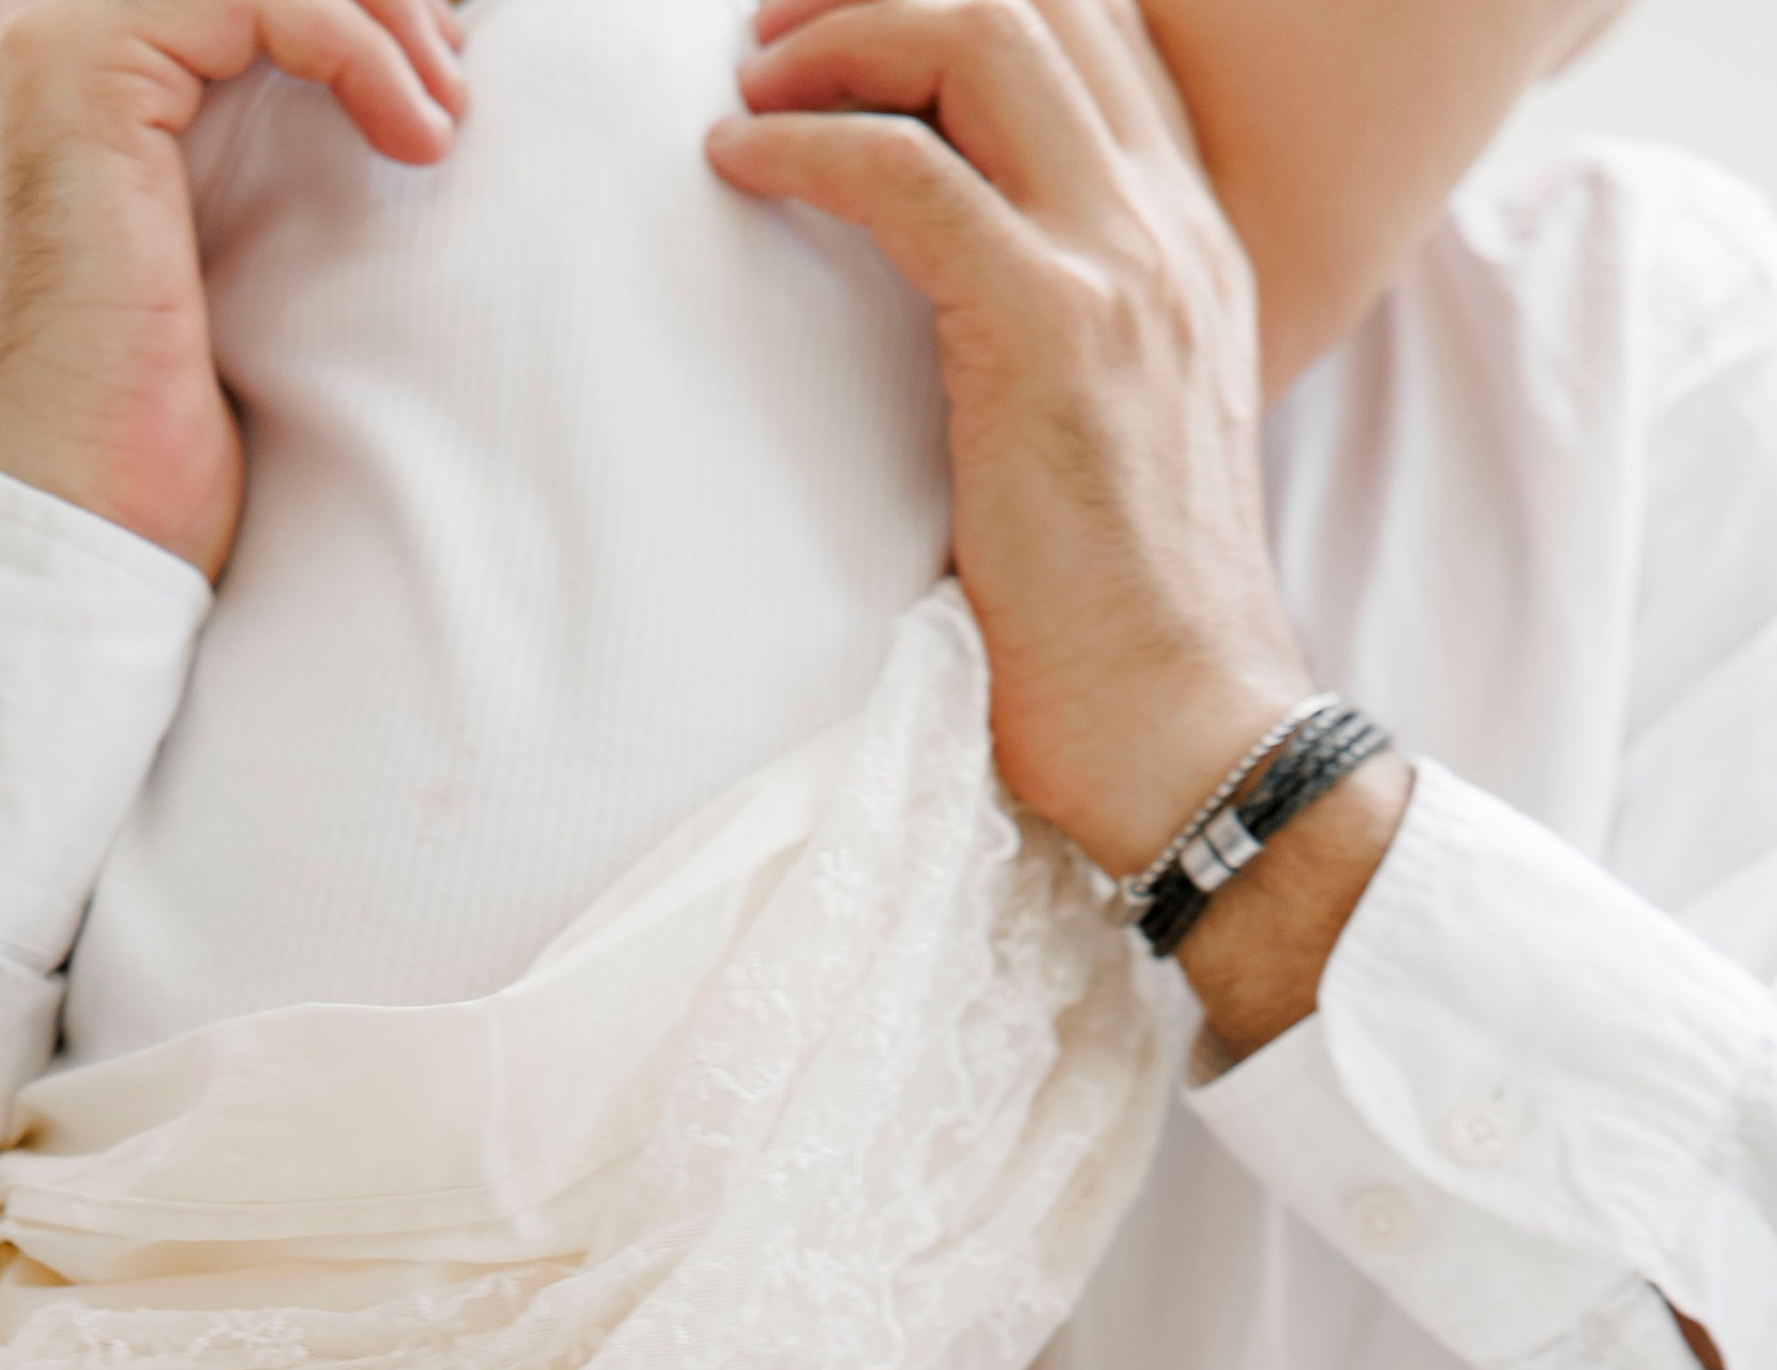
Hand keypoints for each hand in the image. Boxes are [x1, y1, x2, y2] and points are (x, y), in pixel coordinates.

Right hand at [0, 0, 467, 577]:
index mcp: (65, 70)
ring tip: (441, 116)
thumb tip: (375, 70)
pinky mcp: (75, 70)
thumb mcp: (224, 244)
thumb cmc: (157, 428)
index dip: (345, 5)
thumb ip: (252, 134)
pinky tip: (413, 137)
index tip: (431, 79)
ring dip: (379, 15)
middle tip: (449, 87)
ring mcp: (39, 41)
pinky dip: (357, 50)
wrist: (84, 520)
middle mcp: (32, 33)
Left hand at [707, 0, 1310, 882]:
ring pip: (980, 39)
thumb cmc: (1126, 632)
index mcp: (1193, 247)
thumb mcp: (1112, 445)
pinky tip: (737, 167)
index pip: (1100, 35)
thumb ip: (1062, 347)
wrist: (1193, 735)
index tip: (856, 36)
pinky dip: (807, 148)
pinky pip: (909, 175)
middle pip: (1036, 0)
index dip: (967, 2)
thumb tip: (946, 320)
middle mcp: (1172, 228)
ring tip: (752, 87)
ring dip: (841, 39)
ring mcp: (1123, 270)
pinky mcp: (1050, 335)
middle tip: (772, 35)